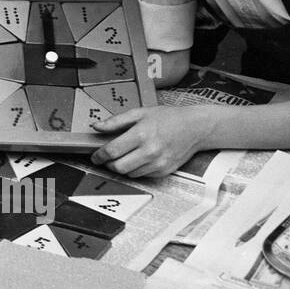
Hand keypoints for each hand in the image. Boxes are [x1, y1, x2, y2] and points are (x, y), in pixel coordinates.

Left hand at [90, 105, 212, 177]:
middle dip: (108, 164)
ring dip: (121, 167)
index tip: (94, 157)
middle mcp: (149, 151)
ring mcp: (158, 163)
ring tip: (123, 157)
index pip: (112, 151)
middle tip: (106, 158)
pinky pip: (142, 176)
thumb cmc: (168, 118)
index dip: (99, 156)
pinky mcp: (164, 171)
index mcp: (141, 134)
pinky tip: (138, 159)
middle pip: (118, 166)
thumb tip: (96, 126)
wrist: (195, 128)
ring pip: (129, 173)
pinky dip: (135, 170)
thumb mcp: (140, 113)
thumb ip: (116, 121)